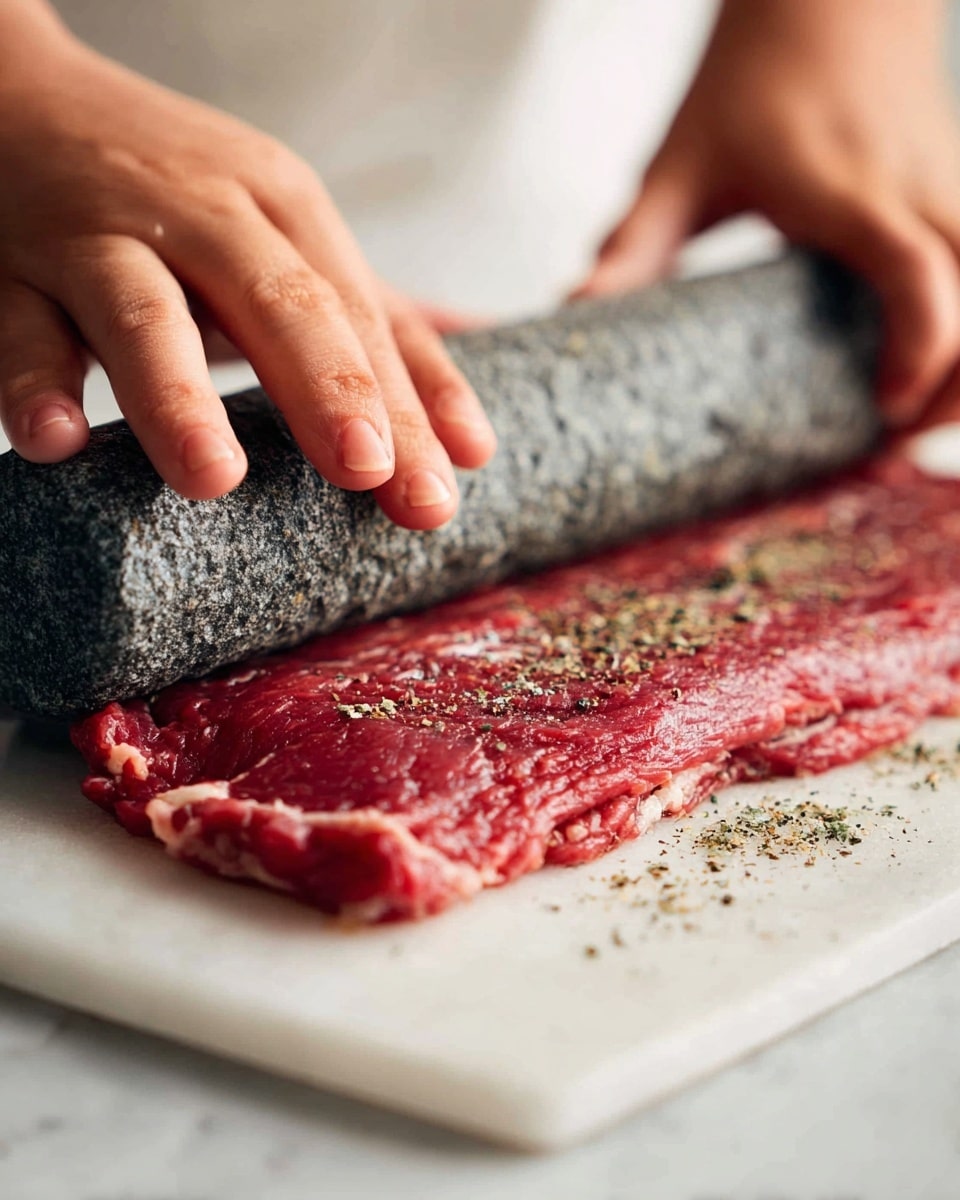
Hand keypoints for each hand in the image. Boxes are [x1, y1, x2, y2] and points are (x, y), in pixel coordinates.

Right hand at [0, 5, 494, 527]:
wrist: (18, 98)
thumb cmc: (179, 199)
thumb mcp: (288, 241)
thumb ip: (379, 332)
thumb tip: (475, 438)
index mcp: (282, 210)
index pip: (361, 315)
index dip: (406, 401)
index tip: (440, 486)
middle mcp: (201, 216)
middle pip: (276, 300)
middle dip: (325, 387)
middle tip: (366, 471)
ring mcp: (100, 237)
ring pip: (142, 313)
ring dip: (178, 396)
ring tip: (214, 478)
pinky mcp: (10, 266)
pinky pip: (18, 328)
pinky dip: (33, 380)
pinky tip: (56, 440)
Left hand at [575, 0, 959, 430]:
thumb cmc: (750, 78)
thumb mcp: (682, 163)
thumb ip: (635, 242)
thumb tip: (576, 311)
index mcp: (847, 194)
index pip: (915, 270)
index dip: (919, 345)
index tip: (884, 407)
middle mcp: (916, 191)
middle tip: (893, 437)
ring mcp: (951, 186)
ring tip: (916, 412)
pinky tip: (938, 361)